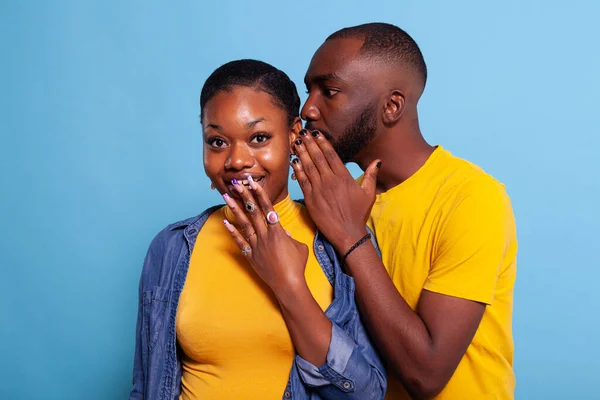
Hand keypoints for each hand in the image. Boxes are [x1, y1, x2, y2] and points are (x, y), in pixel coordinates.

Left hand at [222, 177, 308, 293]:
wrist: (288, 284)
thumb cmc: (297, 265)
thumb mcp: (299, 246)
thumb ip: (289, 235)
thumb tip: (282, 230)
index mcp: (278, 231)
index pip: (267, 207)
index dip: (259, 194)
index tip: (253, 182)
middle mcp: (265, 236)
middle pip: (253, 212)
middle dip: (244, 196)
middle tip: (236, 183)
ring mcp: (256, 246)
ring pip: (244, 224)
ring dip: (235, 209)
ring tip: (226, 197)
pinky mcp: (251, 256)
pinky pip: (240, 242)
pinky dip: (232, 232)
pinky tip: (225, 222)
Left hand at [291, 129, 380, 252]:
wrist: (347, 233)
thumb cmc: (358, 214)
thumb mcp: (369, 194)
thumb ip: (371, 176)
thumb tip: (378, 161)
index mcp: (344, 177)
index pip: (331, 155)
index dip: (322, 142)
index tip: (316, 133)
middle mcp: (330, 181)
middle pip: (317, 157)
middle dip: (309, 143)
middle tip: (302, 131)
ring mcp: (319, 189)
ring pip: (308, 166)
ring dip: (301, 153)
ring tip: (296, 141)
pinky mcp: (311, 199)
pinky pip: (302, 181)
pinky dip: (297, 170)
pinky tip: (294, 160)